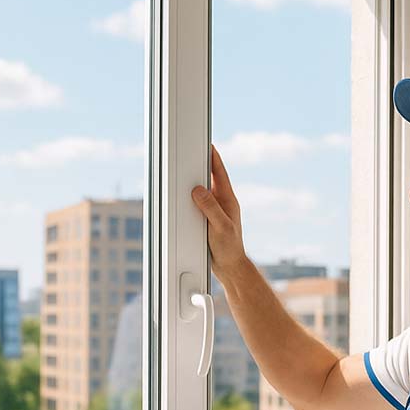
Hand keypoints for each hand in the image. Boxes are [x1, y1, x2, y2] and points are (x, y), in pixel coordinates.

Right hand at [192, 145, 247, 280]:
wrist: (229, 266)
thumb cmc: (229, 248)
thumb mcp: (220, 227)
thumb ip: (211, 208)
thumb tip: (198, 190)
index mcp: (228, 200)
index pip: (220, 173)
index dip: (213, 157)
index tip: (207, 143)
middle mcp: (221, 202)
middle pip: (208, 178)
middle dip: (199, 165)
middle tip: (190, 152)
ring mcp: (213, 210)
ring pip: (200, 191)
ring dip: (191, 182)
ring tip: (182, 172)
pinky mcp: (205, 219)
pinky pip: (195, 204)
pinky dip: (187, 199)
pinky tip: (179, 197)